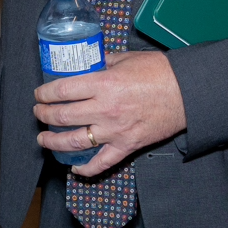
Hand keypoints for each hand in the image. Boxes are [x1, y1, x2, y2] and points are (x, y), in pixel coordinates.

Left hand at [32, 51, 187, 176]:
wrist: (187, 93)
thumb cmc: (159, 72)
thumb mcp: (127, 58)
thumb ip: (104, 61)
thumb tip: (88, 61)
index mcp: (104, 83)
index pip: (63, 90)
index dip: (45, 93)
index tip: (39, 94)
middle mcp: (105, 108)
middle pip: (63, 116)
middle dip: (44, 115)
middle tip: (39, 113)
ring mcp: (115, 130)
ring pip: (75, 142)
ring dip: (54, 142)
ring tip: (44, 139)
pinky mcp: (127, 146)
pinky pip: (101, 163)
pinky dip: (85, 168)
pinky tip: (73, 167)